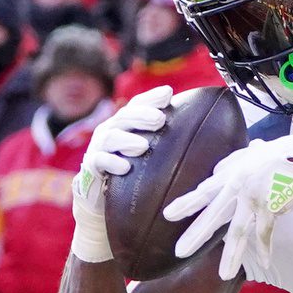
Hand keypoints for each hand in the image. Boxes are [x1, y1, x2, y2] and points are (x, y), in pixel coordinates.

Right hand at [71, 84, 171, 262]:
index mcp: (124, 124)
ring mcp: (98, 148)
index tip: (168, 93)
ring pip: (110, 137)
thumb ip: (164, 142)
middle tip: (160, 119)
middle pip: (125, 117)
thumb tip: (201, 136)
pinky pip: (99, 161)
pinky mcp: (91, 168)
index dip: (151, 98)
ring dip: (127, 140)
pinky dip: (111, 163)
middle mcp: (110, 131)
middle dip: (142, 116)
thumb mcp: (148, 156)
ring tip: (143, 146)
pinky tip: (125, 168)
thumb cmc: (131, 174)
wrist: (101, 199)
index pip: (136, 105)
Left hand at [165, 111, 292, 282]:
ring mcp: (256, 198)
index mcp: (232, 174)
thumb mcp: (251, 153)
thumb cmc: (283, 152)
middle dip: (196, 235)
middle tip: (179, 252)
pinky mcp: (274, 207)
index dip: (186, 204)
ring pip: (238, 231)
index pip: (204, 192)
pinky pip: (266, 233)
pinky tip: (263, 263)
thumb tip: (214, 173)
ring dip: (231, 255)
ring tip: (222, 274)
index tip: (169, 215)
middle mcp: (239, 187)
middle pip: (213, 215)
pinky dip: (265, 249)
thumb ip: (231, 163)